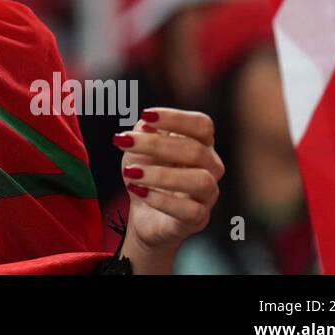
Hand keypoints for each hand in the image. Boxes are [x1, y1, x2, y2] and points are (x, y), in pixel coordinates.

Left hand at [117, 109, 223, 269]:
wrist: (143, 211)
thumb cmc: (146, 170)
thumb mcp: (138, 147)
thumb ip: (144, 131)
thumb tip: (147, 126)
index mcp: (201, 143)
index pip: (202, 125)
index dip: (176, 118)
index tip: (145, 115)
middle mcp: (211, 167)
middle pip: (196, 150)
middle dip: (156, 144)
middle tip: (123, 142)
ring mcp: (208, 194)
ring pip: (200, 180)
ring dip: (161, 175)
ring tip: (130, 172)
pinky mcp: (198, 219)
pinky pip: (190, 210)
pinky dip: (161, 199)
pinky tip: (138, 191)